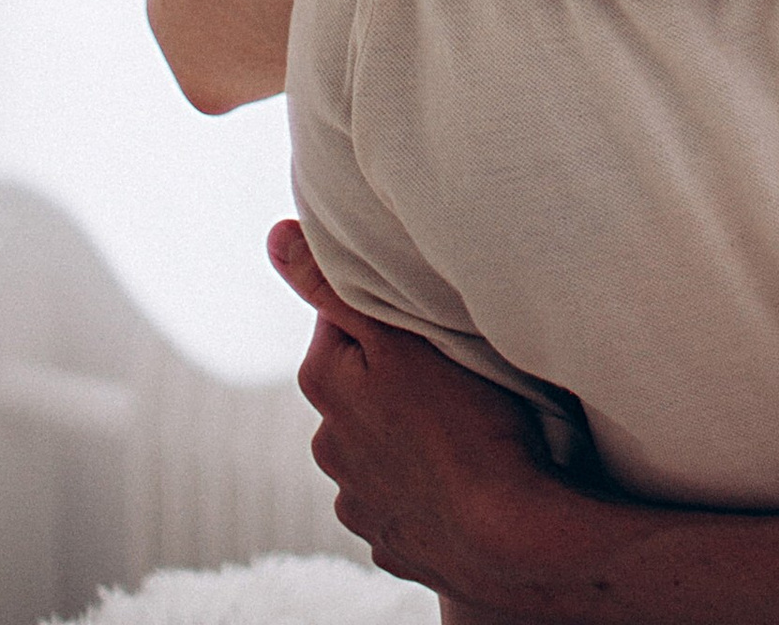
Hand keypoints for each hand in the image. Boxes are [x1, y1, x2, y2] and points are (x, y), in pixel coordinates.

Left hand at [271, 220, 623, 616]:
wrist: (503, 535)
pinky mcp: (390, 540)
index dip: (389, 306)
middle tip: (452, 363)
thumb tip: (275, 238)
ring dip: (408, 427)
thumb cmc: (461, 423)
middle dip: (395, 368)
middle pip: (361, 380)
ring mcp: (358, 500)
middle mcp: (328, 444)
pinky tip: (460, 470)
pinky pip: (404, 493)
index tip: (428, 310)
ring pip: (381, 439)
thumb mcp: (398, 336)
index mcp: (324, 384)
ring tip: (462, 422)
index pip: (342, 315)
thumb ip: (332, 284)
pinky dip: (424, 479)